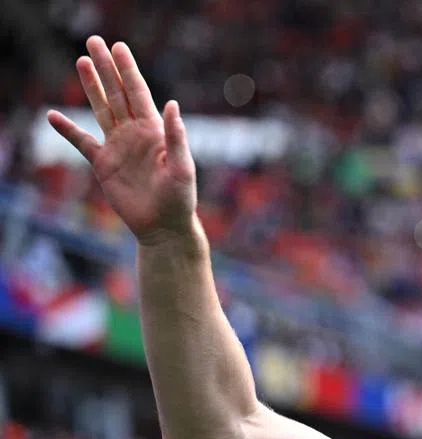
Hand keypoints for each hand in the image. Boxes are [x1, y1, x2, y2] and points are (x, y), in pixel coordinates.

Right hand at [47, 36, 197, 245]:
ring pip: (101, 110)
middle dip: (106, 68)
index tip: (118, 47)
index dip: (127, 70)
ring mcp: (118, 147)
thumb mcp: (181, 168)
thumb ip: (175, 137)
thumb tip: (171, 105)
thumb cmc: (179, 199)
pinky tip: (53, 116)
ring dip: (92, 87)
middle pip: (117, 94)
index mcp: (154, 131)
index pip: (138, 93)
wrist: (163, 227)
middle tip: (93, 42)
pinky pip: (82, 143)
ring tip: (82, 62)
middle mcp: (135, 134)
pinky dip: (67, 130)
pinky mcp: (104, 164)